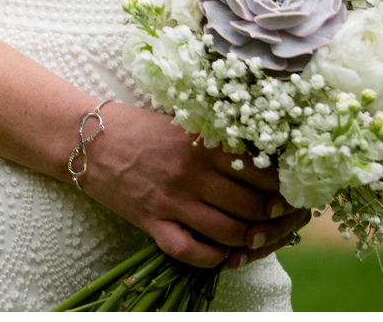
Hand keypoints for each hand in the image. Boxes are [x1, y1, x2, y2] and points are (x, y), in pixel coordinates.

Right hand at [76, 101, 303, 269]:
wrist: (92, 141)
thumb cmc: (144, 127)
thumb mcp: (187, 124)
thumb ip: (219, 140)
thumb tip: (261, 154)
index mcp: (205, 145)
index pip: (257, 170)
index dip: (281, 184)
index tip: (291, 188)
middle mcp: (192, 174)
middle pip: (248, 204)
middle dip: (272, 216)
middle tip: (283, 217)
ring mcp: (171, 202)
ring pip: (225, 231)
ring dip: (249, 239)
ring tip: (259, 237)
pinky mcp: (151, 223)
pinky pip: (188, 250)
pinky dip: (211, 258)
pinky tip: (222, 254)